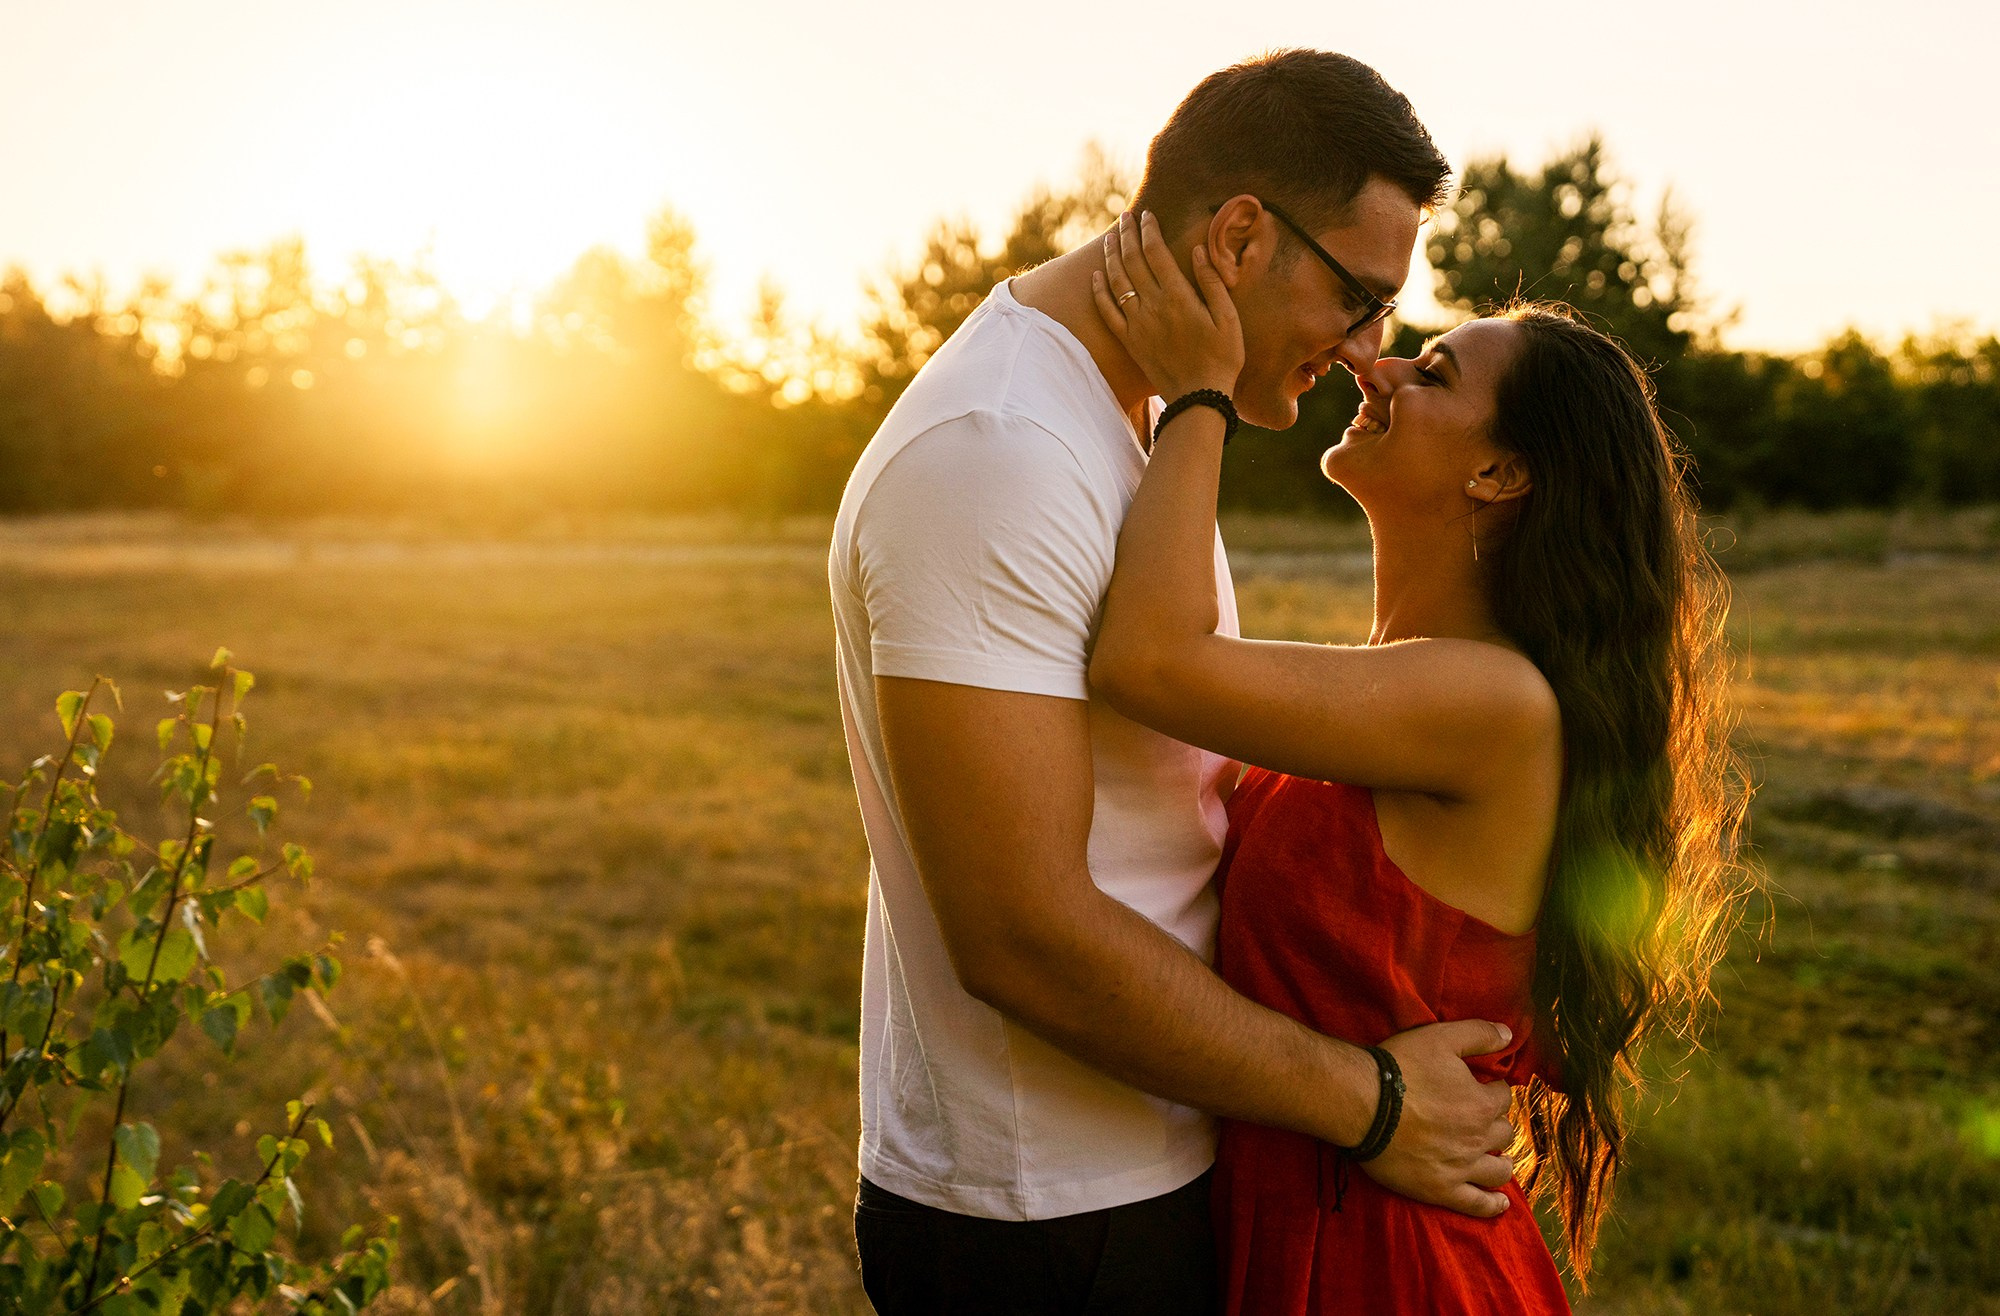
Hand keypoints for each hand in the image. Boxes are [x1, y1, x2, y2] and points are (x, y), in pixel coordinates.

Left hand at [1092, 210, 1243, 401]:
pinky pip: (1107, 312)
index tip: (1147, 215)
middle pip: (1133, 261)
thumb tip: (1197, 251)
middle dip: (1128, 235)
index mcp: (1179, 296)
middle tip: (1124, 217)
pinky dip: (1098, 292)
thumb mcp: (1228, 318)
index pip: (1156, 252)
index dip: (1149, 230)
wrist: (1199, 397)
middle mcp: (1153, 306)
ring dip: (1111, 256)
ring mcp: (1137, 324)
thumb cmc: (1222, 357)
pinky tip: (1095, 276)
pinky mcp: (1129, 341)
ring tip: (1110, 237)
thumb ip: (1211, 282)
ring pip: (1116, 282)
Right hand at [1360, 1020, 1519, 1217]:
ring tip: (1496, 1158)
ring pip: (1498, 1170)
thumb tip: (1510, 1035)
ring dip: (1500, 1162)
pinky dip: (1491, 1205)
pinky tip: (1500, 1204)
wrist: (1361, 1104)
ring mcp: (1461, 1167)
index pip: (1502, 1096)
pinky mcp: (1441, 1189)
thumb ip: (1479, 1034)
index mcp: (1481, 1103)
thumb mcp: (1441, 1038)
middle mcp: (1478, 1138)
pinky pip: (1476, 1204)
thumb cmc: (1400, 1068)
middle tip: (1478, 1118)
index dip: (1492, 1089)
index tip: (1481, 1086)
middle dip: (1494, 1123)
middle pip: (1503, 1133)